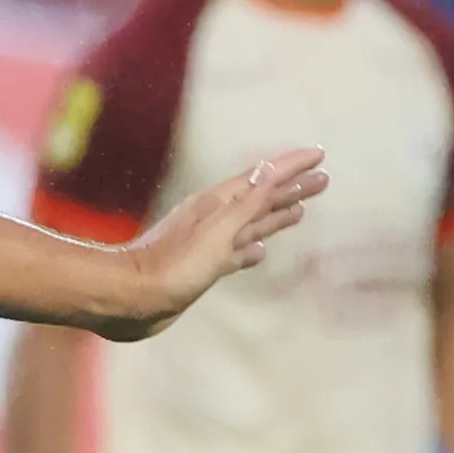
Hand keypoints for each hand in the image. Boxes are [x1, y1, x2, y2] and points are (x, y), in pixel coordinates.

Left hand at [101, 149, 327, 335]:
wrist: (131, 297)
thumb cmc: (174, 265)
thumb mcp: (217, 230)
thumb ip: (246, 202)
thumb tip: (270, 169)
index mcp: (219, 204)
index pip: (264, 178)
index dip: (292, 166)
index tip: (320, 155)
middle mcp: (216, 219)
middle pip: (261, 198)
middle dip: (292, 188)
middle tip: (323, 180)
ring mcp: (209, 244)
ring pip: (252, 224)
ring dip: (275, 215)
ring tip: (301, 210)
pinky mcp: (203, 268)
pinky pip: (237, 253)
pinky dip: (252, 249)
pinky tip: (261, 252)